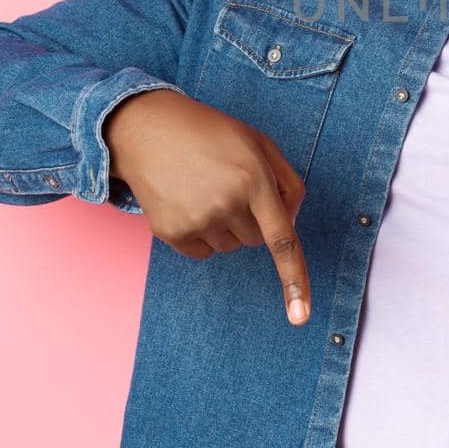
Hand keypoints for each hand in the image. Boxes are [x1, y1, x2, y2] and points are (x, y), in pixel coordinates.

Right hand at [102, 89, 311, 325]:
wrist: (147, 130)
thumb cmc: (210, 134)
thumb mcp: (259, 144)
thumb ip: (288, 184)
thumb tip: (291, 225)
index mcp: (254, 178)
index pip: (281, 239)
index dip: (294, 279)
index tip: (301, 317)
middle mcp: (226, 203)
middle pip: (256, 241)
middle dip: (251, 220)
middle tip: (228, 185)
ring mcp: (196, 220)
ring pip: (230, 247)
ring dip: (225, 226)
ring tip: (205, 188)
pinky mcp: (171, 232)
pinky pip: (204, 252)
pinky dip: (202, 234)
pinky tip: (188, 201)